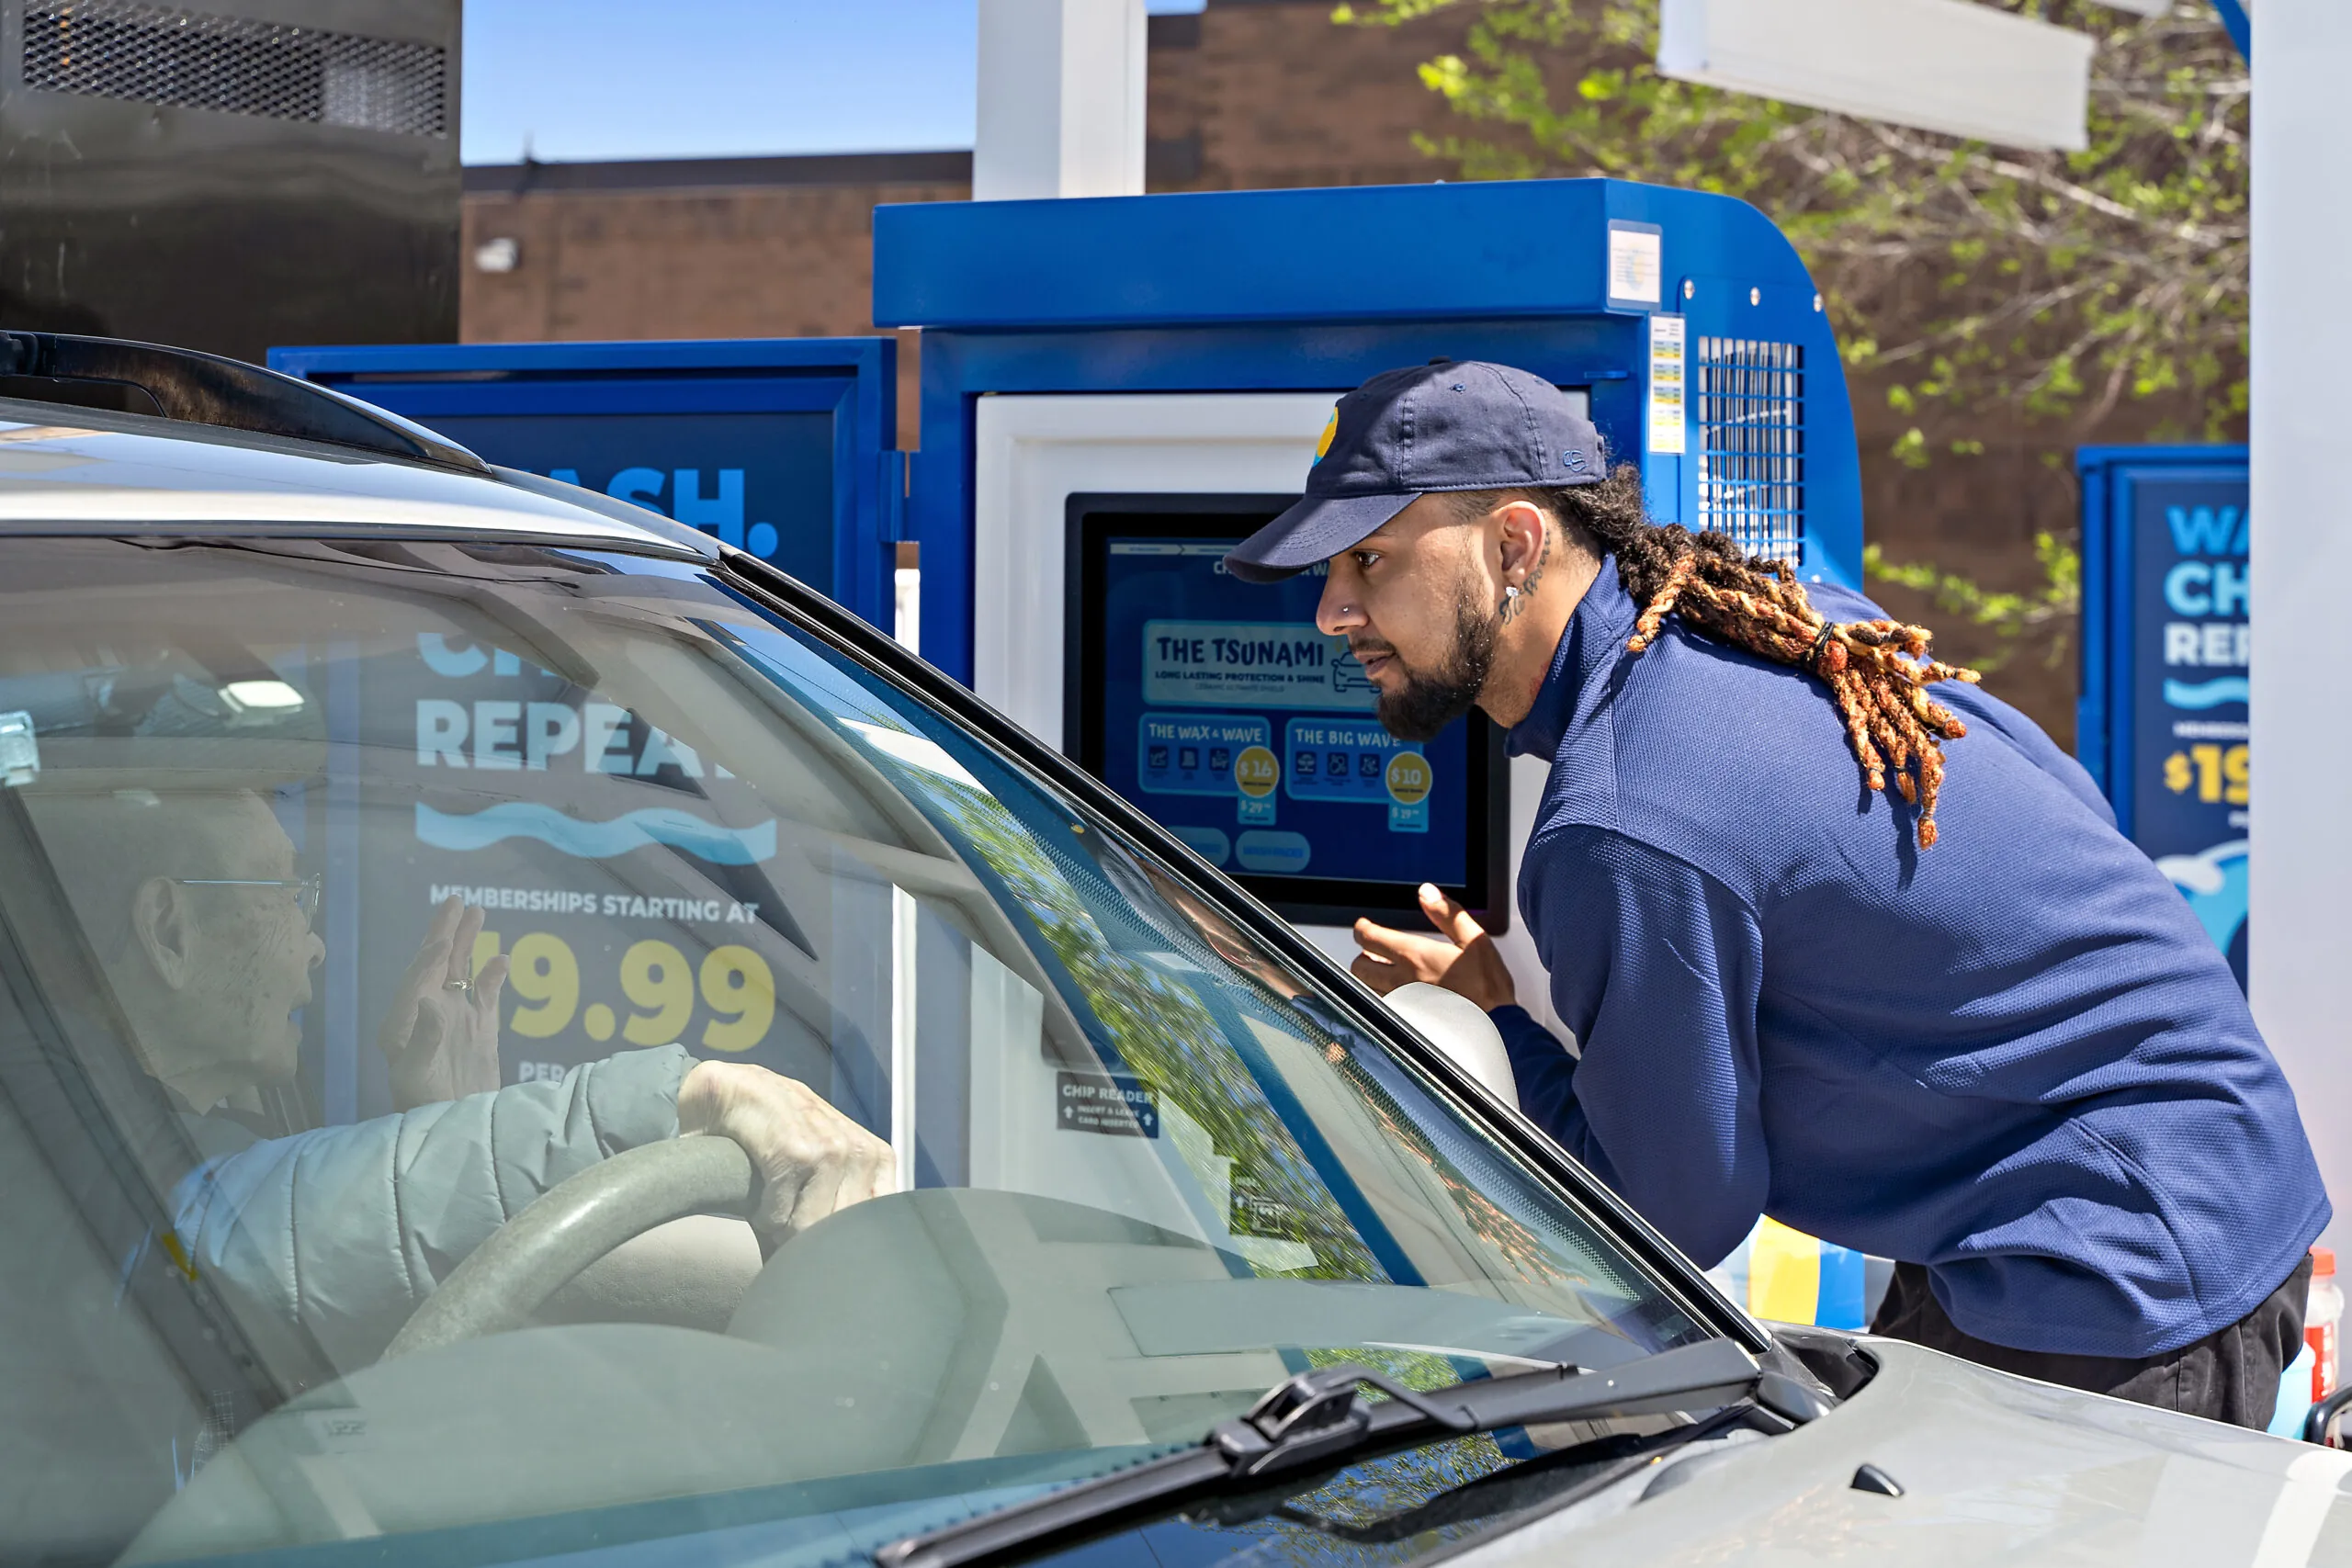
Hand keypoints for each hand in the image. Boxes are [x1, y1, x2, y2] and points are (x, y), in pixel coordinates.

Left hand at [375, 898, 508, 1109]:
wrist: (455, 1131)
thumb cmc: (425, 1108)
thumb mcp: (416, 1076)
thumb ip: (423, 1038)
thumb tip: (431, 1000)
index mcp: (402, 1023)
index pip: (415, 980)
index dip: (429, 957)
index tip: (444, 938)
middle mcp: (425, 1014)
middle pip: (434, 964)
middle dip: (444, 932)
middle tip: (456, 901)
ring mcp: (455, 1020)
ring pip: (460, 972)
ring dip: (468, 943)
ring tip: (478, 913)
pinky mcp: (480, 1030)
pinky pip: (486, 995)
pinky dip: (493, 976)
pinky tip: (502, 959)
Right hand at [676, 1060, 896, 1253]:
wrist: (736, 1093)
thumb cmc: (779, 1134)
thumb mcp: (825, 1162)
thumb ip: (842, 1203)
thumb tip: (845, 1264)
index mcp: (875, 1159)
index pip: (876, 1222)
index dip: (846, 1244)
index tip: (825, 1248)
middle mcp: (859, 1153)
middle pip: (841, 1233)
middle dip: (808, 1238)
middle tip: (788, 1215)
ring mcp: (831, 1151)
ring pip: (808, 1229)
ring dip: (782, 1225)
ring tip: (774, 1199)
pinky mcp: (796, 1154)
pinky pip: (779, 1217)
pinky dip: (762, 1214)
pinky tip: (760, 1189)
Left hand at [1351, 883, 1517, 1012]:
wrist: (1497, 1027)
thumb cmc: (1488, 987)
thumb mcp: (1474, 940)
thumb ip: (1447, 913)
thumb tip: (1427, 892)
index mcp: (1416, 956)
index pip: (1369, 938)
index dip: (1362, 928)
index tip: (1365, 926)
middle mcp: (1402, 981)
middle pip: (1360, 966)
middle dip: (1363, 955)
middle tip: (1376, 950)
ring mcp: (1403, 1004)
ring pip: (1368, 988)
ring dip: (1372, 977)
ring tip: (1387, 970)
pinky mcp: (1408, 1021)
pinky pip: (1384, 1006)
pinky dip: (1384, 996)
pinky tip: (1401, 992)